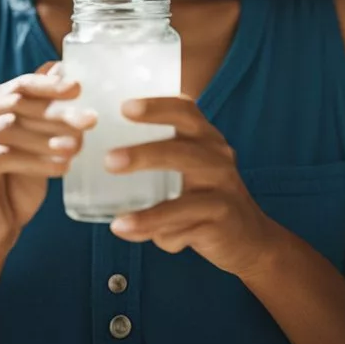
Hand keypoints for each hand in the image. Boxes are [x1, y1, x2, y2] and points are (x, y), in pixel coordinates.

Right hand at [0, 62, 95, 261]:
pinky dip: (35, 161)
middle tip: (90, 120)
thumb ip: (51, 113)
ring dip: (47, 137)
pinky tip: (61, 168)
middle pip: (18, 104)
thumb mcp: (42, 145)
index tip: (79, 87)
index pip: (22, 85)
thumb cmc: (20, 182)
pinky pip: (2, 157)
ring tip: (77, 146)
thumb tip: (67, 74)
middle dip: (57, 111)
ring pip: (9, 128)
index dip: (50, 85)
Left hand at [104, 95, 278, 278]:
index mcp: (206, 139)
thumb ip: (155, 161)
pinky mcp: (223, 219)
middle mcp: (218, 158)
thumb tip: (94, 158)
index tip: (125, 107)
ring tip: (117, 217)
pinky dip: (155, 229)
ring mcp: (224, 190)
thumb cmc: (207, 196)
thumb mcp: (189, 170)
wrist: (249, 237)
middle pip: (183, 148)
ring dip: (150, 208)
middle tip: (109, 159)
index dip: (157, 106)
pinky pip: (186, 225)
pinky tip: (127, 231)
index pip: (186, 111)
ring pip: (186, 195)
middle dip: (145, 152)